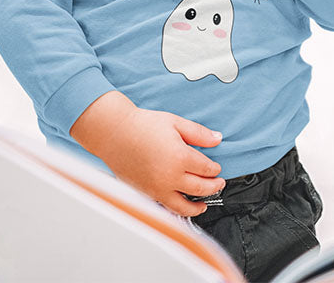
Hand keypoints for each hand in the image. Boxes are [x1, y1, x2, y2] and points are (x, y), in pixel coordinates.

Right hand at [70, 91, 224, 216]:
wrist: (115, 134)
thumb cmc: (142, 126)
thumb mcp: (174, 122)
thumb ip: (198, 133)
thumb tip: (217, 139)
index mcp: (180, 157)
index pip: (207, 169)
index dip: (215, 169)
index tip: (217, 167)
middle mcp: (171, 177)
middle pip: (201, 188)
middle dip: (214, 186)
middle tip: (219, 183)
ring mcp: (159, 189)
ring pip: (185, 206)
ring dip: (199, 206)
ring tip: (205, 204)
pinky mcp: (148, 194)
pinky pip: (168, 208)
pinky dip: (179, 210)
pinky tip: (182, 206)